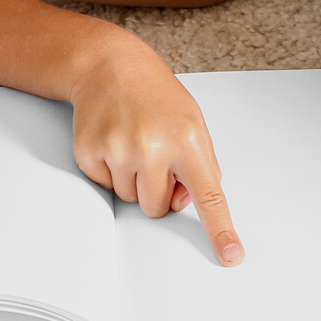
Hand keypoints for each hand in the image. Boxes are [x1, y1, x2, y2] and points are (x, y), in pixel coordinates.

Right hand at [69, 38, 244, 265]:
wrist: (110, 65)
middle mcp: (152, 147)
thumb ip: (202, 165)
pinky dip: (109, 168)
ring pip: (129, 199)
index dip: (220, 230)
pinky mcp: (89, 151)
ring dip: (133, 179)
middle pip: (157, 208)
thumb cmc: (156, 95)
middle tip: (154, 153)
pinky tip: (113, 139)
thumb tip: (188, 202)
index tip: (231, 256)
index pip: (209, 195)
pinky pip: (104, 185)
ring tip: (133, 141)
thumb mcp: (194, 123)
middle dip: (157, 189)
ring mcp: (117, 149)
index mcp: (187, 140)